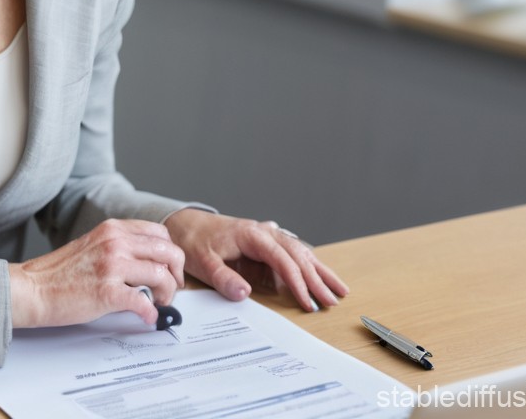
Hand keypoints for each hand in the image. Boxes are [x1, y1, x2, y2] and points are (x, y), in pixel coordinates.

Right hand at [8, 219, 184, 328]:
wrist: (32, 289)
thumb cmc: (58, 272)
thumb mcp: (92, 244)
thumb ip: (119, 246)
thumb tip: (146, 262)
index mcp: (113, 229)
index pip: (160, 234)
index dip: (171, 254)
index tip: (170, 269)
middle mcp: (115, 242)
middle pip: (168, 252)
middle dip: (176, 274)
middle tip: (172, 288)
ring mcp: (112, 266)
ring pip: (162, 275)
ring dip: (167, 294)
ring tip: (158, 303)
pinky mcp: (107, 291)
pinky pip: (144, 302)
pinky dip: (151, 313)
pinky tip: (147, 317)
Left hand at [164, 209, 348, 311]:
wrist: (186, 224)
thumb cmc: (194, 241)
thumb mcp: (203, 261)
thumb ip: (223, 277)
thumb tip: (245, 294)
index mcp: (252, 235)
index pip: (282, 260)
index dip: (297, 281)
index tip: (307, 300)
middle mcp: (264, 232)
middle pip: (298, 255)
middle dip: (316, 279)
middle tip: (330, 301)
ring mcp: (267, 235)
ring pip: (300, 252)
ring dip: (319, 270)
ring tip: (339, 289)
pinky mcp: (265, 242)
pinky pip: (292, 252)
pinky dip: (308, 264)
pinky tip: (320, 271)